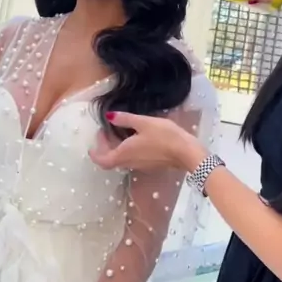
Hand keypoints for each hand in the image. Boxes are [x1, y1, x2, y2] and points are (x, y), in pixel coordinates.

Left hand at [89, 113, 206, 173]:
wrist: (186, 152)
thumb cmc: (164, 136)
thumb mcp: (143, 122)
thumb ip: (125, 119)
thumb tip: (109, 116)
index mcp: (124, 154)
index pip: (102, 160)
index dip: (95, 152)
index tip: (95, 139)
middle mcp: (129, 163)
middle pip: (110, 160)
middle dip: (104, 147)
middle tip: (106, 131)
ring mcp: (140, 165)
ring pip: (121, 160)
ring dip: (115, 148)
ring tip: (118, 132)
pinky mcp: (149, 164)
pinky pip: (131, 159)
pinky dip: (126, 150)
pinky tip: (133, 138)